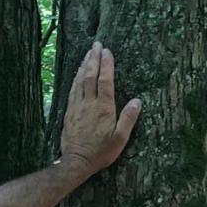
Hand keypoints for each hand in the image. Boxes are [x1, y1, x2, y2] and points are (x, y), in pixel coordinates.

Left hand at [59, 42, 141, 179]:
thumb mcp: (120, 138)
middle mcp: (89, 104)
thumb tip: (137, 101)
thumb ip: (128, 118)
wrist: (76, 162)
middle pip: (90, 76)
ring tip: (87, 54)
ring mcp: (77, 107)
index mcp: (104, 108)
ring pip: (79, 81)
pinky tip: (77, 74)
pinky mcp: (69, 112)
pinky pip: (72, 90)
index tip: (107, 51)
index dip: (106, 64)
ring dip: (83, 66)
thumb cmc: (100, 152)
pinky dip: (75, 79)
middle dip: (93, 59)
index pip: (105, 81)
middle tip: (96, 45)